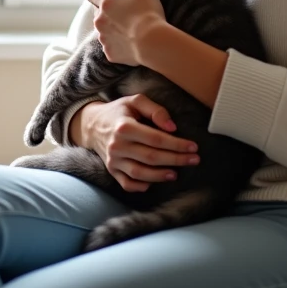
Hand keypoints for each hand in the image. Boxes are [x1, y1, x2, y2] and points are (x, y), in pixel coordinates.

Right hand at [71, 95, 198, 192]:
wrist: (92, 125)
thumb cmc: (119, 112)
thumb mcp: (135, 101)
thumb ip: (155, 110)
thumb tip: (172, 127)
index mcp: (124, 127)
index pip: (156, 139)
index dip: (177, 144)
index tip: (193, 147)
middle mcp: (117, 145)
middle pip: (151, 157)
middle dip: (176, 159)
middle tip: (194, 160)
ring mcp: (113, 160)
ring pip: (140, 173)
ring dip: (161, 176)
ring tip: (176, 173)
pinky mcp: (111, 170)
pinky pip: (127, 184)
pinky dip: (141, 186)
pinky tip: (154, 182)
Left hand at [85, 0, 165, 65]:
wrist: (153, 42)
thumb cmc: (148, 13)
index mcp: (105, 5)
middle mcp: (99, 22)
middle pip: (99, 15)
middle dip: (107, 14)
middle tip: (122, 15)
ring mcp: (103, 39)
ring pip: (103, 32)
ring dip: (111, 30)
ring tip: (127, 31)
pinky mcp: (110, 54)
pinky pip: (111, 48)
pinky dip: (118, 46)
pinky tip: (129, 44)